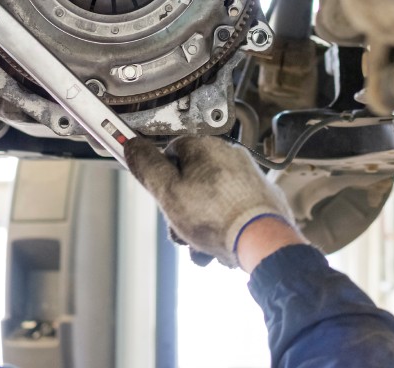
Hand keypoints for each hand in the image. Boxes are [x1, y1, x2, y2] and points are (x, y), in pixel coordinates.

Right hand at [125, 136, 300, 268]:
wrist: (262, 240)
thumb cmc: (217, 216)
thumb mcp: (168, 192)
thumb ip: (147, 168)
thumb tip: (131, 146)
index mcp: (205, 146)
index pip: (170, 151)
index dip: (160, 178)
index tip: (159, 196)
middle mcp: (229, 155)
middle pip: (191, 180)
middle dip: (181, 210)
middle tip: (180, 229)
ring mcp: (247, 177)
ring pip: (210, 200)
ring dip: (200, 226)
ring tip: (200, 247)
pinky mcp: (261, 198)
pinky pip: (231, 210)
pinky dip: (222, 228)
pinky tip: (218, 248)